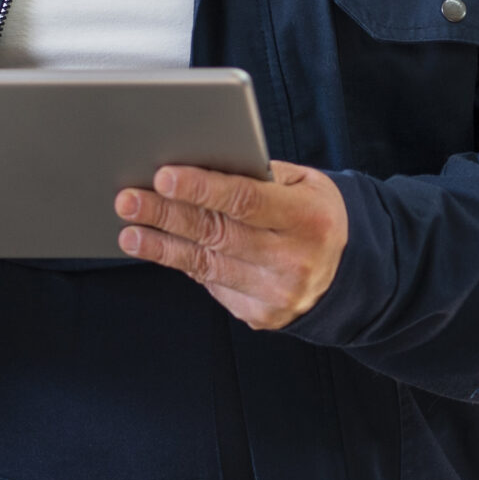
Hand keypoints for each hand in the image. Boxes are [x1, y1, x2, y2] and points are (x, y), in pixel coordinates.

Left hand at [115, 161, 347, 330]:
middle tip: (129, 199)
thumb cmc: (315, 216)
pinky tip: (156, 248)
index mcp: (308, 218)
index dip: (202, 188)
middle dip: (167, 214)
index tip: (163, 175)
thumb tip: (199, 164)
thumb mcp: (304, 185)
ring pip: (206, 264)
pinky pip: (212, 284)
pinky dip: (182, 263)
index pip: (246, 200)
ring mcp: (276, 293)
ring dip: (161, 244)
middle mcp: (294, 259)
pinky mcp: (261, 314)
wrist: (349, 273)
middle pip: (218, 233)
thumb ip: (259, 175)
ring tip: (130, 228)